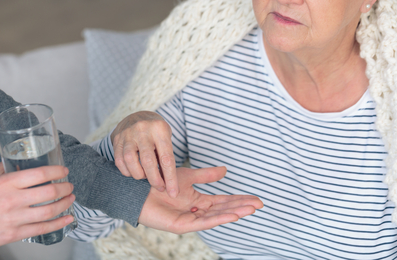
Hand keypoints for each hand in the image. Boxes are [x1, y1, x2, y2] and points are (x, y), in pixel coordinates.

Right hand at [0, 163, 74, 252]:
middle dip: (65, 187)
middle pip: (49, 191)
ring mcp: (15, 217)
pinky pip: (43, 228)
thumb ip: (2, 169)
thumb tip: (15, 160)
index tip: (64, 170)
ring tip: (71, 198)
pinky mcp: (15, 234)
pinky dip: (59, 223)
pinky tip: (68, 219)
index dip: (57, 171)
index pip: (40, 173)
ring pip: (50, 210)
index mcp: (7, 182)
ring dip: (65, 203)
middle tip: (69, 185)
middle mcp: (14, 199)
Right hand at [112, 111, 177, 197]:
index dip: (170, 178)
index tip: (173, 193)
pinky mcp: (117, 139)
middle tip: (160, 187)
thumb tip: (170, 185)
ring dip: (139, 175)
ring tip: (145, 176)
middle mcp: (143, 130)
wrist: (138, 117)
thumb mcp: (166, 139)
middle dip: (154, 179)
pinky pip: (119, 160)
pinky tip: (134, 172)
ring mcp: (128, 134)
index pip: (166, 158)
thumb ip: (166, 159)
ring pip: (131, 161)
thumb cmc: (156, 133)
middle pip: (148, 161)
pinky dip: (127, 171)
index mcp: (159, 129)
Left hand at [138, 166, 262, 233]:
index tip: (256, 199)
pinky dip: (218, 219)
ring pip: (216, 217)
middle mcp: (196, 211)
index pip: (224, 201)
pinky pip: (202, 223)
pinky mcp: (181, 225)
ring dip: (233, 213)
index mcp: (198, 201)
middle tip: (259, 205)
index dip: (240, 200)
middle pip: (223, 209)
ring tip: (249, 210)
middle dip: (241, 207)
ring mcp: (190, 219)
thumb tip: (225, 170)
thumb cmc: (160, 182)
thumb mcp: (188, 175)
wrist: (138, 188)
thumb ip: (206, 175)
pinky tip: (231, 215)